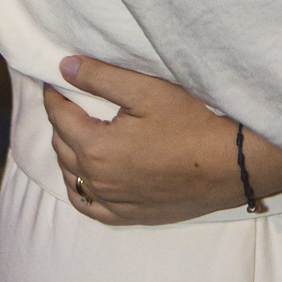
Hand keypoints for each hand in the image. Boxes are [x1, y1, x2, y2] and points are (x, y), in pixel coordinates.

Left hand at [44, 58, 246, 225]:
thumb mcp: (146, 91)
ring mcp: (113, 202)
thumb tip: (64, 67)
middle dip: (60, 121)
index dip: (53, 96)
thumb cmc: (189, 122)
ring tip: (73, 132)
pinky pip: (90, 207)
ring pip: (72, 178)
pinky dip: (79, 191)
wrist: (228, 165)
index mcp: (96, 147)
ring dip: (66, 153)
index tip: (52, 81)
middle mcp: (98, 180)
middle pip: (62, 147)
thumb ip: (101, 78)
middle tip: (66, 101)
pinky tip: (82, 181)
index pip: (61, 118)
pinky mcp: (129, 215)